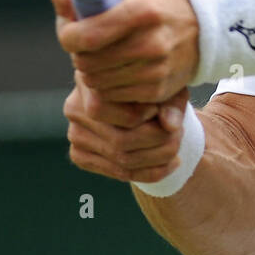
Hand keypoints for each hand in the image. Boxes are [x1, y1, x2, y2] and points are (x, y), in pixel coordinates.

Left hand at [52, 0, 199, 103]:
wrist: (201, 29)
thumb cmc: (151, 4)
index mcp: (141, 11)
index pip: (86, 36)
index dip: (69, 36)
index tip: (71, 33)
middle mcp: (151, 42)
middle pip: (86, 63)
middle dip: (80, 54)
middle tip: (90, 45)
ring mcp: (156, 70)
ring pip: (95, 82)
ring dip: (92, 71)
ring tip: (105, 57)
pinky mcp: (157, 91)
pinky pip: (111, 96)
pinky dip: (108, 85)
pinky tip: (118, 71)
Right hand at [64, 71, 190, 183]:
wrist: (138, 100)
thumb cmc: (153, 87)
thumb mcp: (168, 87)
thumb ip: (171, 103)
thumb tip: (170, 125)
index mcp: (91, 81)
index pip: (118, 110)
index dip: (147, 115)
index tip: (165, 110)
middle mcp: (74, 107)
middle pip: (120, 140)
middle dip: (159, 142)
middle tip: (179, 134)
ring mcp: (74, 134)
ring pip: (120, 159)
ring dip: (158, 158)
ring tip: (177, 146)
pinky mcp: (79, 155)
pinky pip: (117, 172)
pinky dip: (149, 173)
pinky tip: (170, 163)